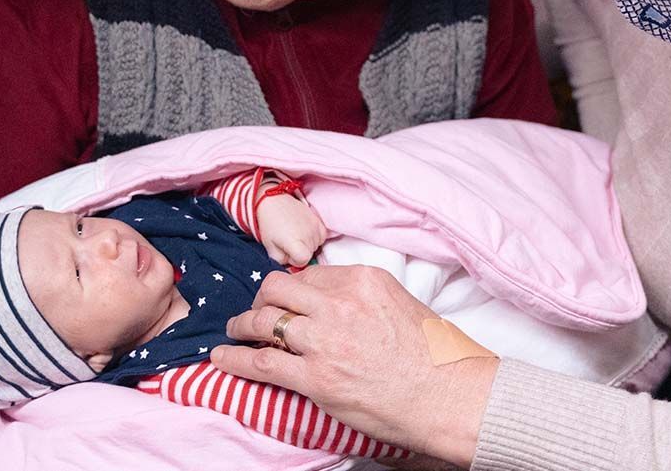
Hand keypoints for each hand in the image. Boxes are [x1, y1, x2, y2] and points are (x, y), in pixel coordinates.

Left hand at [210, 265, 498, 465]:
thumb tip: (336, 301)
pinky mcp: (316, 378)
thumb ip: (364, 298)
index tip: (284, 298)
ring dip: (243, 325)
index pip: (309, 274)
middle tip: (257, 312)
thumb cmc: (437, 355)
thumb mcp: (401, 304)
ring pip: (263, 321)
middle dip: (262, 299)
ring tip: (235, 331)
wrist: (449, 394)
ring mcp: (325, 340)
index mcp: (363, 280)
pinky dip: (234, 359)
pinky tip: (221, 357)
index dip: (291, 288)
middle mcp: (340, 303)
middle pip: (278, 289)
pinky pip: (261, 363)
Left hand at [256, 194, 326, 266]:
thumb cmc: (270, 225)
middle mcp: (308, 235)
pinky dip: (314, 237)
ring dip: (307, 245)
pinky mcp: (319, 220)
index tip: (287, 253)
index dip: (294, 260)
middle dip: (299, 252)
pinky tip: (304, 232)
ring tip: (295, 235)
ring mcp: (315, 227)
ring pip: (316, 246)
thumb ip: (280, 262)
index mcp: (295, 242)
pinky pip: (321, 237)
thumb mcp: (269, 248)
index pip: (303, 261)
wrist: (274, 201)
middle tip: (288, 242)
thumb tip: (290, 266)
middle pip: (310, 254)